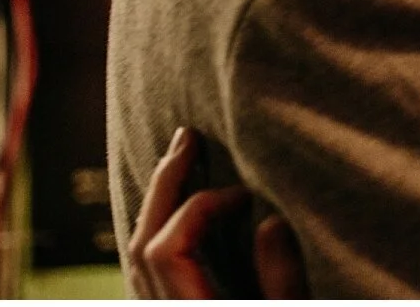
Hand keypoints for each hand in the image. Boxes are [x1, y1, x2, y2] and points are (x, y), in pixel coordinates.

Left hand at [126, 128, 308, 298]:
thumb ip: (282, 281)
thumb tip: (272, 223)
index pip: (168, 250)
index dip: (201, 209)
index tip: (244, 193)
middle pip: (142, 245)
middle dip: (165, 184)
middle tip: (187, 138)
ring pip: (137, 256)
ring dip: (157, 202)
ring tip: (179, 162)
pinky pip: (146, 269)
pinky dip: (158, 228)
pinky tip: (178, 208)